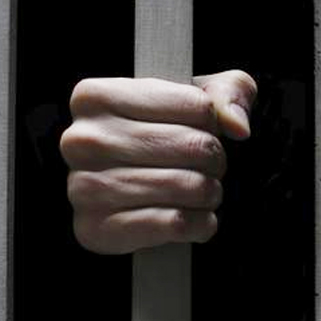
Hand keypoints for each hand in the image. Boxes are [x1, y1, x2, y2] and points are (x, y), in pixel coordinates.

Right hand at [60, 70, 256, 253]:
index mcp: (97, 95)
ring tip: (201, 190)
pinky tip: (195, 217)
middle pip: (194, 145)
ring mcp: (85, 187)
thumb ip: (228, 91)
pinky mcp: (97, 229)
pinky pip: (176, 224)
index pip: (196, 104)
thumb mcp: (196, 97)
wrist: (123, 194)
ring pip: (188, 186)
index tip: (202, 130)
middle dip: (215, 160)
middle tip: (208, 166)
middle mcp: (83, 140)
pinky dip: (201, 223)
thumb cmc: (159, 136)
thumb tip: (237, 125)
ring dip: (210, 192)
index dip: (214, 122)